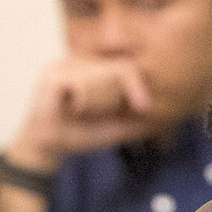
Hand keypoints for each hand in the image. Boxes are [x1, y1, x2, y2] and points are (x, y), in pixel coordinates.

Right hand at [6, 56, 162, 167]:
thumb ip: (135, 120)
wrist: (47, 150)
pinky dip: (82, 103)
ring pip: (102, 77)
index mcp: (92, 67)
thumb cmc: (78, 135)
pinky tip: (69, 109)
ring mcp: (64, 65)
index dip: (136, 84)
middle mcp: (78, 60)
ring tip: (80, 112)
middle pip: (117, 69)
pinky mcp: (52, 76)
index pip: (124, 66)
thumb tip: (163, 115)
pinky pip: (83, 85)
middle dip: (115, 98)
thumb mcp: (114, 127)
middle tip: (97, 114)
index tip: (143, 106)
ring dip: (97, 103)